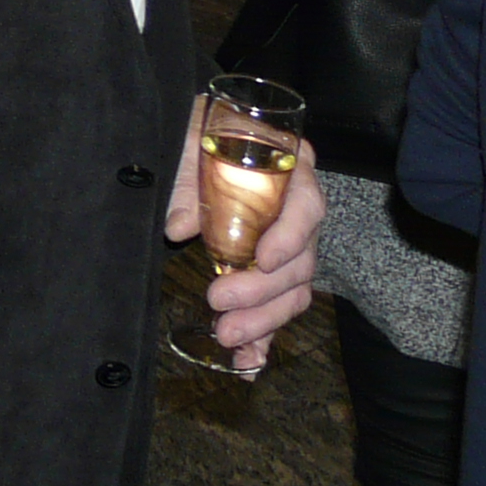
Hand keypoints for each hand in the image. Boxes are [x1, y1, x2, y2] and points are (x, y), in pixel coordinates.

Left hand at [166, 104, 322, 373]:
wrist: (207, 126)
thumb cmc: (206, 125)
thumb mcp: (193, 135)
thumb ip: (188, 177)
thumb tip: (178, 227)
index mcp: (292, 170)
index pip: (307, 206)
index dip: (289, 237)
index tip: (262, 259)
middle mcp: (299, 210)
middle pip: (301, 259)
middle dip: (263, 289)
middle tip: (220, 301)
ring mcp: (290, 243)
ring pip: (293, 288)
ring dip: (264, 318)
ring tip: (228, 335)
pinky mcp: (273, 269)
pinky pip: (278, 305)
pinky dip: (265, 334)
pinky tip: (248, 360)